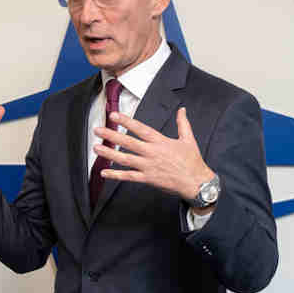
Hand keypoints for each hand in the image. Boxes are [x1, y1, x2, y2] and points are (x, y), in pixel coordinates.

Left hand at [93, 107, 214, 201]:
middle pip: (128, 142)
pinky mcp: (148, 179)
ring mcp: (149, 166)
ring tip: (96, 147)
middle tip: (97, 130)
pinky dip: (116, 174)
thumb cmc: (193, 161)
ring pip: (125, 159)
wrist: (197, 183)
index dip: (126, 122)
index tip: (114, 115)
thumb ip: (183, 123)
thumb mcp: (189, 139)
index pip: (140, 129)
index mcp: (161, 142)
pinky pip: (129, 177)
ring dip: (109, 153)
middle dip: (111, 135)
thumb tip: (182, 110)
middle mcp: (152, 153)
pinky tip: (104, 172)